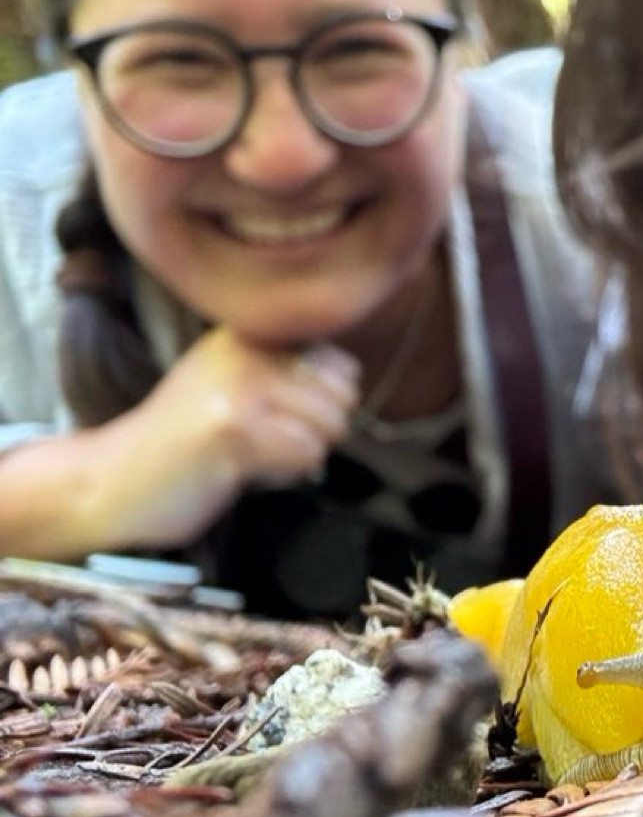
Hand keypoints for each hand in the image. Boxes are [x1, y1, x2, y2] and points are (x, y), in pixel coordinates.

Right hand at [89, 325, 360, 547]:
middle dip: (316, 434)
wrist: (114, 482)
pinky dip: (284, 475)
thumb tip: (353, 383)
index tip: (277, 420)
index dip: (324, 406)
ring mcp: (239, 385)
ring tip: (250, 456)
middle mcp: (246, 349)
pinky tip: (243, 471)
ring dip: (298, 457)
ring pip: (328, 429)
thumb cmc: (183, 443)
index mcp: (248, 334)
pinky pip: (306, 456)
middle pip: (342, 399)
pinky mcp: (234, 427)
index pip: (341, 365)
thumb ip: (288, 375)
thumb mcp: (234, 386)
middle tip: (264, 444)